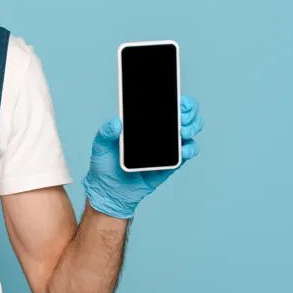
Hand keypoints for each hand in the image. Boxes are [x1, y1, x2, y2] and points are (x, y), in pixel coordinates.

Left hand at [81, 95, 203, 218]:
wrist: (109, 191)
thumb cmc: (105, 165)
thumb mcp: (100, 145)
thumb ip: (105, 132)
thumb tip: (116, 122)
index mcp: (143, 123)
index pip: (166, 106)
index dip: (179, 101)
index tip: (180, 102)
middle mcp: (158, 133)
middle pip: (184, 117)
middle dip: (190, 114)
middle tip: (181, 119)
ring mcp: (166, 148)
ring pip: (189, 134)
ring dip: (192, 129)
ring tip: (183, 132)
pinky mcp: (169, 165)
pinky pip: (185, 155)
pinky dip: (189, 150)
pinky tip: (183, 150)